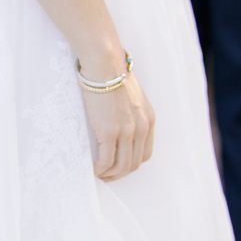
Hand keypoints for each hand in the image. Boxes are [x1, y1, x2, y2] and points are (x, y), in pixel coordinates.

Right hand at [77, 62, 153, 180]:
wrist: (104, 65)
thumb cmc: (113, 77)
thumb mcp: (132, 98)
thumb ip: (132, 114)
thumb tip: (121, 126)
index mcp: (149, 119)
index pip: (145, 153)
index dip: (130, 163)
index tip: (117, 165)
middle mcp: (142, 127)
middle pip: (134, 163)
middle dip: (119, 173)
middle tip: (105, 174)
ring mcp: (127, 131)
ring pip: (121, 166)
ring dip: (109, 174)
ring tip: (98, 173)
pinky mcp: (110, 131)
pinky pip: (105, 161)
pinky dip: (99, 169)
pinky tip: (92, 168)